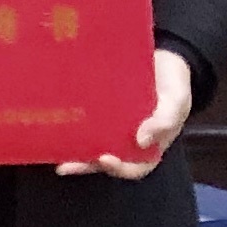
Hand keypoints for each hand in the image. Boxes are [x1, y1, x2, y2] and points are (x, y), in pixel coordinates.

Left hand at [60, 47, 197, 179]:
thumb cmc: (174, 85)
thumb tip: (141, 141)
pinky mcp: (99, 110)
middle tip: (65, 166)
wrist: (164, 58)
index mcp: (149, 146)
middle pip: (104, 159)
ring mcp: (111, 126)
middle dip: (84, 165)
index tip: (103, 159)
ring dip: (72, 148)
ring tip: (51, 147)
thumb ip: (164, 121)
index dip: (118, 168)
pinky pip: (84, 120)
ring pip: (90, 142)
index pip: (134, 167)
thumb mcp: (176, 102)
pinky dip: (70, 123)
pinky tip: (53, 119)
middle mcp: (127, 140)